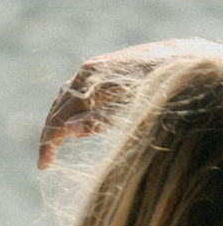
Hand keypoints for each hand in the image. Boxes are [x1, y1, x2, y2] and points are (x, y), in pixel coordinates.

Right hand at [38, 39, 222, 169]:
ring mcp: (91, 67)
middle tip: (46, 162)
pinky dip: (70, 109)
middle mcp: (87, 71)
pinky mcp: (99, 67)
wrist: (182, 59)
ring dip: (59, 122)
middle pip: (58, 108)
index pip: (60, 117)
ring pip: (64, 99)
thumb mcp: (131, 112)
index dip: (49, 144)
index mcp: (91, 82)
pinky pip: (75, 91)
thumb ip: (99, 122)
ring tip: (56, 147)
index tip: (43, 166)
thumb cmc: (159, 89)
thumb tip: (68, 131)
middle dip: (50, 136)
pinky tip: (74, 125)